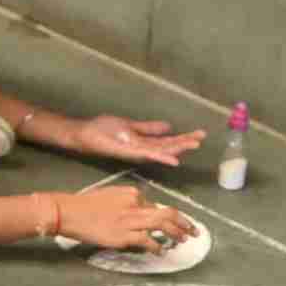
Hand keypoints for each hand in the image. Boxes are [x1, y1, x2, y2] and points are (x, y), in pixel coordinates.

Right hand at [57, 186, 196, 252]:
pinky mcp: (124, 235)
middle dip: (184, 222)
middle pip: (167, 213)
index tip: (177, 223)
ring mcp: (130, 220)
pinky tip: (160, 251)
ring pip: (162, 224)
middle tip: (193, 231)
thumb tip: (141, 215)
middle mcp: (135, 204)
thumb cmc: (86, 205)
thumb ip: (128, 203)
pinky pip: (147, 241)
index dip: (170, 217)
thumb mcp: (111, 196)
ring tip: (183, 240)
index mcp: (132, 194)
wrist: (70, 211)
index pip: (157, 205)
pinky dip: (157, 246)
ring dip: (177, 233)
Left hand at [70, 114, 204, 166]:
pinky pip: (146, 154)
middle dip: (185, 142)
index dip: (184, 138)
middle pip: (167, 146)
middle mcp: (141, 148)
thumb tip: (169, 126)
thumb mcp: (130, 126)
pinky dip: (161, 157)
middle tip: (202, 138)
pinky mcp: (127, 150)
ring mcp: (135, 150)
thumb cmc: (103, 131)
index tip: (200, 134)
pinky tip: (173, 159)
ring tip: (194, 144)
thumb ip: (149, 128)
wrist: (83, 135)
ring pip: (161, 150)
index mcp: (143, 142)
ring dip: (178, 148)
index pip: (167, 140)